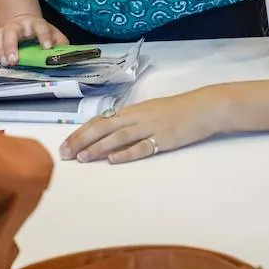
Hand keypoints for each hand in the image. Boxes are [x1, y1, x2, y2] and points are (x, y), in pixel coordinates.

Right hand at [0, 14, 67, 64]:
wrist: (21, 21)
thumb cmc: (39, 32)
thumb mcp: (53, 34)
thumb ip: (60, 42)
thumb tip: (66, 54)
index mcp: (35, 24)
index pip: (41, 27)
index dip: (44, 36)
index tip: (47, 47)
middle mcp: (17, 26)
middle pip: (11, 32)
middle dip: (10, 46)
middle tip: (13, 60)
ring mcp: (4, 30)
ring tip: (3, 62)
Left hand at [59, 90, 224, 162]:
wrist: (203, 108)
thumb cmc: (175, 111)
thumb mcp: (148, 112)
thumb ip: (129, 122)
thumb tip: (108, 134)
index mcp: (130, 111)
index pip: (99, 121)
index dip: (80, 133)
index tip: (64, 145)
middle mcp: (136, 118)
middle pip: (103, 128)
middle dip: (81, 140)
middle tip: (65, 154)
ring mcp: (149, 128)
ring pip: (118, 137)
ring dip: (98, 147)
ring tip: (82, 158)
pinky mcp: (163, 139)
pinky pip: (142, 147)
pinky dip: (127, 153)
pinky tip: (114, 159)